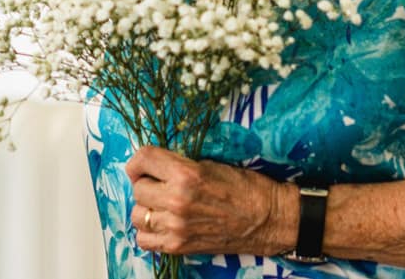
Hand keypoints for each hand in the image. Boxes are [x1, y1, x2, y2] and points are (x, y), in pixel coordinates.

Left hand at [125, 146, 295, 256]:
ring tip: (162, 204)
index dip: (139, 160)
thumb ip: (179, 164)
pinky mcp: (178, 246)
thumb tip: (153, 166)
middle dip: (147, 183)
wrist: (267, 218)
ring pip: (137, 214)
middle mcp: (177, 201)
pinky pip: (144, 239)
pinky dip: (149, 231)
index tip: (142, 164)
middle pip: (138, 188)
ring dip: (147, 207)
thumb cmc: (245, 187)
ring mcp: (176, 227)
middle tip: (160, 184)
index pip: (143, 159)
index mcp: (186, 174)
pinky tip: (162, 223)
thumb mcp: (211, 164)